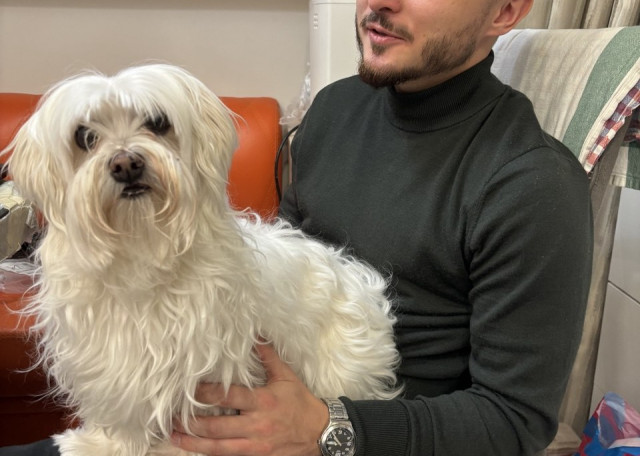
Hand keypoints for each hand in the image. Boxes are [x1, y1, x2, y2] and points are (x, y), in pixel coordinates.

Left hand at [171, 342, 328, 455]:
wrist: (320, 433)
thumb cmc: (300, 403)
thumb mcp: (286, 377)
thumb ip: (268, 356)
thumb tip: (256, 335)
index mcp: (262, 402)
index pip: (227, 397)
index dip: (205, 394)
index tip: (188, 389)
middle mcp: (256, 425)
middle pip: (216, 426)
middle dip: (191, 422)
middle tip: (170, 417)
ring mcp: (255, 445)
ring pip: (217, 447)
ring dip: (193, 442)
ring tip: (174, 435)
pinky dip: (209, 453)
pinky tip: (195, 448)